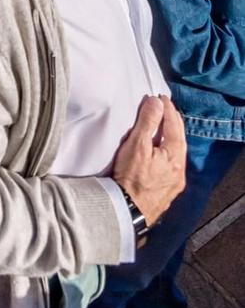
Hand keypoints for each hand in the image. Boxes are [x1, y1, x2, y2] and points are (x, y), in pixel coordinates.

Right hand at [112, 94, 186, 227]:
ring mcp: (175, 183)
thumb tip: (157, 102)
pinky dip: (169, 151)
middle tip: (165, 108)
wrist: (127, 210)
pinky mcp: (168, 191)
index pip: (174, 126)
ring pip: (177, 153)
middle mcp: (180, 170)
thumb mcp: (137, 145)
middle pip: (180, 140)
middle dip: (173, 122)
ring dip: (172, 137)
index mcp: (175, 157)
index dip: (168, 109)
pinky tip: (162, 151)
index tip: (161, 97)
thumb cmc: (131, 176)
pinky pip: (173, 165)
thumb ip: (148, 122)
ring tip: (163, 126)